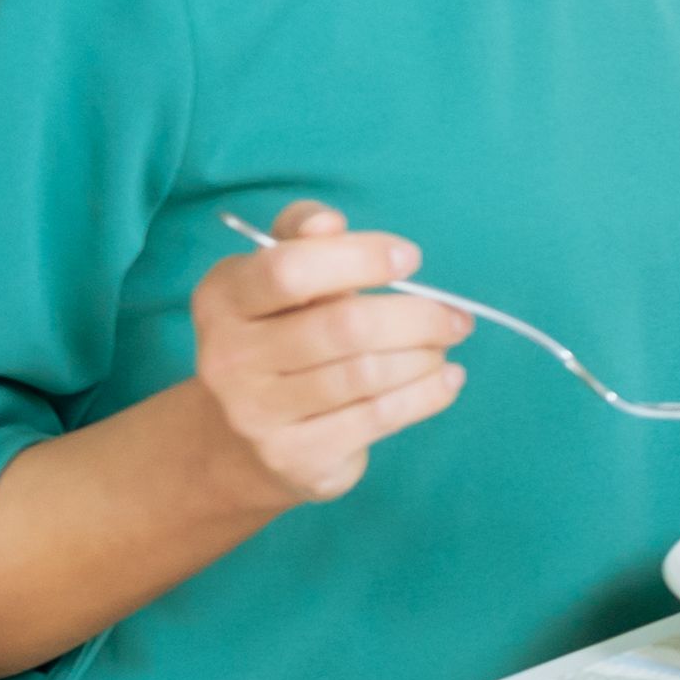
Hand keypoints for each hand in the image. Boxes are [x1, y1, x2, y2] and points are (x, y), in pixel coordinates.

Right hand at [188, 202, 469, 506]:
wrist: (238, 440)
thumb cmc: (278, 335)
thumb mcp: (277, 277)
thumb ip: (303, 238)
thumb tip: (330, 223)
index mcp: (223, 299)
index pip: (290, 271)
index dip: (359, 259)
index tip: (410, 258)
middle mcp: (229, 357)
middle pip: (343, 327)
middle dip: (416, 317)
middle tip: (456, 316)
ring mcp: (257, 413)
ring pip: (365, 374)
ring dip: (424, 356)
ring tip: (445, 345)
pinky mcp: (293, 456)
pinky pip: (377, 418)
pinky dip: (426, 394)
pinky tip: (447, 379)